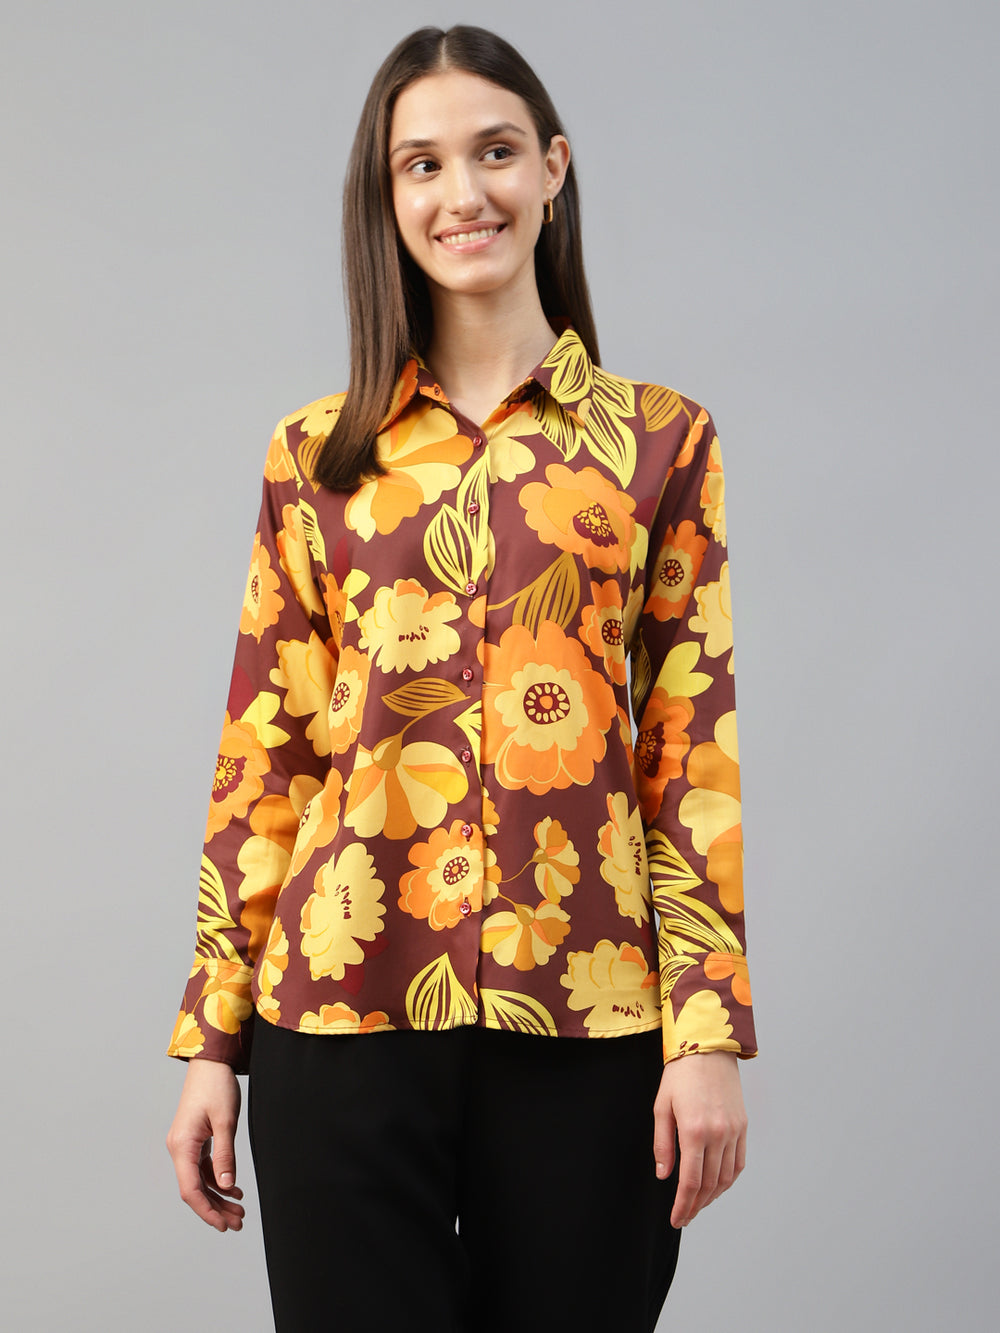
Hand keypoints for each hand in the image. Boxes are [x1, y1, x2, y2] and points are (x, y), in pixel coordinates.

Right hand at [166, 1057, 244, 1232]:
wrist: (211, 1061)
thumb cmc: (216, 1086)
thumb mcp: (225, 1121)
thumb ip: (225, 1155)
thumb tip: (226, 1187)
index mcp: (182, 1145)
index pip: (190, 1189)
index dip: (207, 1211)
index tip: (223, 1226)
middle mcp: (179, 1148)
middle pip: (195, 1189)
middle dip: (216, 1208)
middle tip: (239, 1222)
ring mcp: (185, 1145)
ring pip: (199, 1180)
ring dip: (218, 1196)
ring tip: (239, 1210)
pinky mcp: (194, 1140)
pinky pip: (203, 1168)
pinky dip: (218, 1180)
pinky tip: (234, 1189)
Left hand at [653, 1050, 746, 1227]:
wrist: (708, 1048)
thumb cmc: (680, 1075)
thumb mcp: (662, 1107)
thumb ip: (663, 1144)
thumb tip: (664, 1176)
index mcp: (694, 1131)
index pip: (691, 1182)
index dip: (683, 1205)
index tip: (676, 1219)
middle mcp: (718, 1134)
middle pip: (709, 1184)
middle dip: (696, 1206)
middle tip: (684, 1217)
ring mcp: (733, 1131)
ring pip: (726, 1178)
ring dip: (713, 1197)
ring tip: (698, 1205)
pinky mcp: (743, 1126)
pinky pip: (738, 1163)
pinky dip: (728, 1180)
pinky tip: (716, 1185)